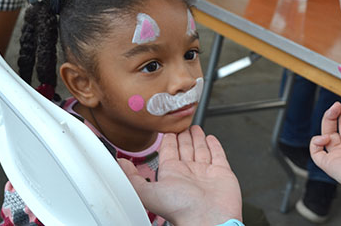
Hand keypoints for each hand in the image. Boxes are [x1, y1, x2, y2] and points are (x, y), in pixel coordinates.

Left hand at [119, 125, 241, 225]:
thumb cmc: (181, 209)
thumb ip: (133, 177)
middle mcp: (188, 172)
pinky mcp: (222, 172)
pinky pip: (218, 155)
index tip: (167, 128)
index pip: (168, 151)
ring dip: (197, 137)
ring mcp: (205, 172)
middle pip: (184, 148)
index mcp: (171, 174)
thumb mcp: (149, 192)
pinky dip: (214, 146)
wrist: (208, 218)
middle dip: (183, 135)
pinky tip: (210, 138)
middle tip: (181, 123)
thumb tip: (119, 164)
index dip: (168, 139)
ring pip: (200, 149)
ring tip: (194, 127)